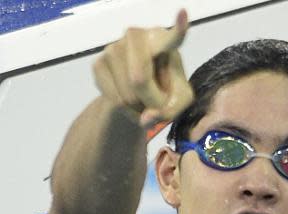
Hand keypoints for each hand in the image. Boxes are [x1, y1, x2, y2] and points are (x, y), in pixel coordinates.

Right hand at [93, 9, 193, 128]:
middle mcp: (136, 36)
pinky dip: (127, 110)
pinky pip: (115, 100)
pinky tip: (130, 100)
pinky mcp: (97, 63)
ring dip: (140, 107)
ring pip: (128, 93)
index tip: (183, 14)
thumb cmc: (165, 90)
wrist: (138, 94)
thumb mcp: (179, 102)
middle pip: (139, 79)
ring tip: (144, 99)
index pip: (172, 37)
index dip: (178, 28)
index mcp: (163, 40)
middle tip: (158, 104)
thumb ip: (171, 111)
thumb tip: (146, 118)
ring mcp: (113, 47)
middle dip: (152, 101)